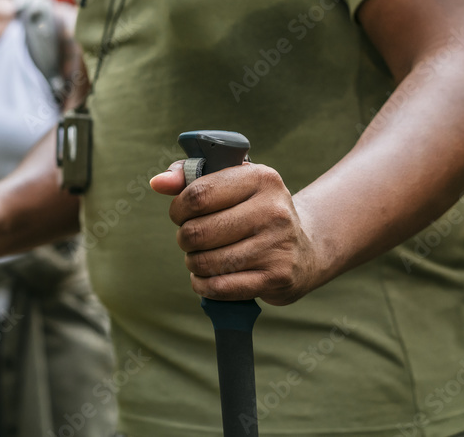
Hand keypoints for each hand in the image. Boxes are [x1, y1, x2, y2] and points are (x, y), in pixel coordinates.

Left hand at [150, 161, 322, 305]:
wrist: (306, 248)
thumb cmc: (255, 210)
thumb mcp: (232, 183)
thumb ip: (190, 176)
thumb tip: (157, 183)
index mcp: (261, 178)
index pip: (199, 194)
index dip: (178, 208)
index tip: (181, 214)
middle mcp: (273, 210)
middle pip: (198, 232)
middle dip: (185, 238)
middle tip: (192, 238)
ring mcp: (277, 245)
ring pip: (206, 262)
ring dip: (194, 263)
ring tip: (202, 257)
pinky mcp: (277, 277)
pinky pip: (220, 286)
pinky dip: (204, 285)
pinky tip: (208, 277)